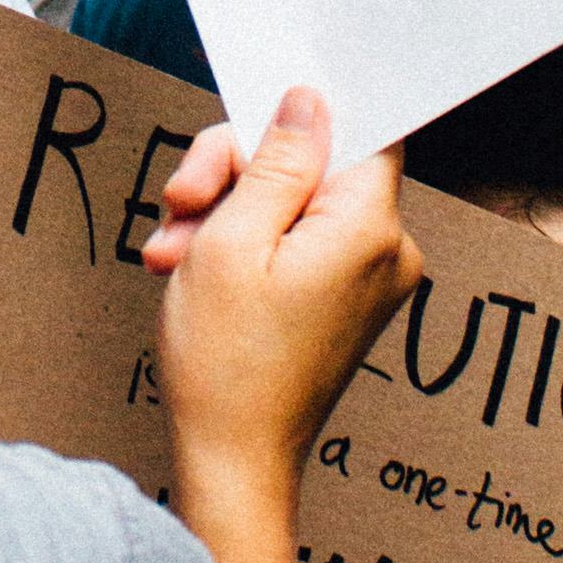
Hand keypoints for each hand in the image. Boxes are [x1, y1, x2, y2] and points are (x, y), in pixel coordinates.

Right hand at [141, 91, 419, 511]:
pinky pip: (299, 244)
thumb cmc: (226, 362)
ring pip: (295, 203)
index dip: (295, 120)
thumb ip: (275, 160)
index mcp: (370, 227)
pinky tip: (194, 270)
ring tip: (175, 255)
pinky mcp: (347, 301)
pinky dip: (246, 249)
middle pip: (313, 164)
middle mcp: (387, 250)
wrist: (231, 460)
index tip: (244, 137)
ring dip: (228, 216)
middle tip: (181, 206)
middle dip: (235, 176)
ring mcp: (370, 280)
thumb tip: (308, 102)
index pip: (356, 129)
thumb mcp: (232, 237)